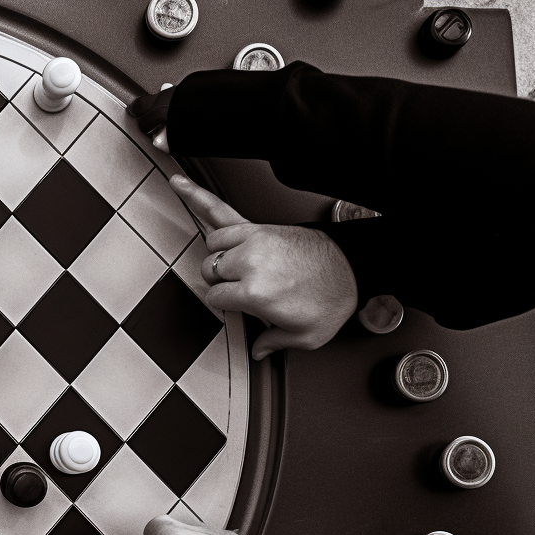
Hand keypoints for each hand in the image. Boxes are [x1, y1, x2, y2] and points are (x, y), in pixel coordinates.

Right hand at [170, 175, 356, 360]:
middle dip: (221, 280)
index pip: (216, 296)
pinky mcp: (260, 226)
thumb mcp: (305, 336)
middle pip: (210, 269)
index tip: (240, 305)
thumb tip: (259, 350)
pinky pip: (219, 209)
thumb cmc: (332, 297)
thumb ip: (274, 343)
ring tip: (231, 261)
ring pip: (212, 244)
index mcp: (254, 292)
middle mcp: (250, 263)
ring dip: (217, 253)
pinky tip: (179, 184)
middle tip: (240, 286)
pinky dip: (197, 196)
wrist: (355, 268)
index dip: (227, 304)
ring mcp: (253, 240)